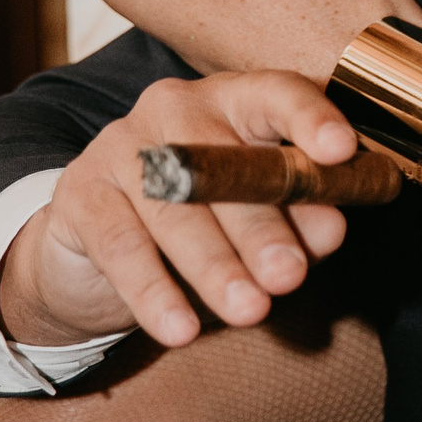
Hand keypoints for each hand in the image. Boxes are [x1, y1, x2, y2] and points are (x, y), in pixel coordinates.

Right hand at [0, 70, 361, 353]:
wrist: (99, 249)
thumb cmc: (205, 223)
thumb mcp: (259, 220)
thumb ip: (299, 219)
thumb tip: (332, 226)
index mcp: (235, 101)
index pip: (276, 94)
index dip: (308, 118)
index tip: (341, 151)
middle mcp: (176, 108)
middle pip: (222, 163)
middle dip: (260, 225)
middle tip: (289, 275)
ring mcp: (122, 145)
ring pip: (173, 208)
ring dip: (214, 265)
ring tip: (250, 311)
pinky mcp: (80, 193)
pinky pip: (121, 246)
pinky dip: (154, 292)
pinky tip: (180, 328)